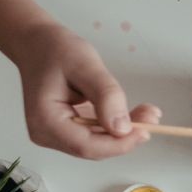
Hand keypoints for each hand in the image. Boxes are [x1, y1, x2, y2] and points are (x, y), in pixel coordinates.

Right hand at [6, 23, 159, 159]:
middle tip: (153, 117)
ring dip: (125, 132)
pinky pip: (95, 134)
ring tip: (149, 113)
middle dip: (126, 137)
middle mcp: (46, 134)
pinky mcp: (66, 129)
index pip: (86, 146)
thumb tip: (123, 128)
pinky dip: (115, 125)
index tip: (146, 130)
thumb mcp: (85, 66)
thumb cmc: (56, 50)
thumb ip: (106, 96)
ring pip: (98, 143)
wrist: (37, 43)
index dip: (119, 144)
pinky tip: (135, 114)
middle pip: (94, 148)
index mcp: (45, 121)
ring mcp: (55, 134)